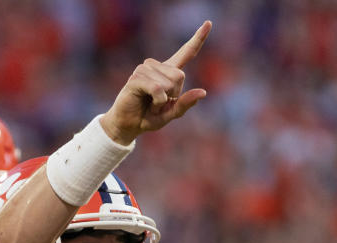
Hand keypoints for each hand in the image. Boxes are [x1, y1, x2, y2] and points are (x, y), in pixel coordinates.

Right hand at [101, 20, 211, 144]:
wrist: (128, 125)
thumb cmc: (149, 117)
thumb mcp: (171, 113)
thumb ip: (186, 104)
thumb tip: (203, 92)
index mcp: (169, 72)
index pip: (186, 52)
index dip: (198, 38)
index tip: (208, 23)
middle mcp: (157, 67)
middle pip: (179, 75)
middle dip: (173, 94)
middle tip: (158, 103)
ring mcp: (145, 70)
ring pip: (168, 82)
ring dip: (162, 100)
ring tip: (150, 103)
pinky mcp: (136, 77)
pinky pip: (157, 88)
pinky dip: (157, 100)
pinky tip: (147, 102)